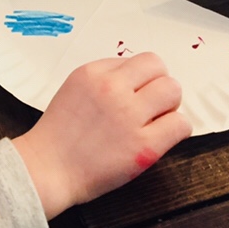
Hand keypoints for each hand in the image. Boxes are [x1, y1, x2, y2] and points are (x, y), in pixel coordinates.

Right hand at [11, 52, 191, 219]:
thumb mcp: (73, 89)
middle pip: (159, 68)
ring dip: (169, 105)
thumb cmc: (59, 134)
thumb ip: (104, 78)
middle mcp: (111, 89)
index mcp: (92, 73)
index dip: (143, 77)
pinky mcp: (144, 145)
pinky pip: (180, 124)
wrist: (48, 167)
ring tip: (156, 120)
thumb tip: (138, 77)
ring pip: (173, 91)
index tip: (139, 91)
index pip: (139, 60)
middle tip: (152, 104)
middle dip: (159, 85)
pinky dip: (176, 129)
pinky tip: (160, 136)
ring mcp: (128, 115)